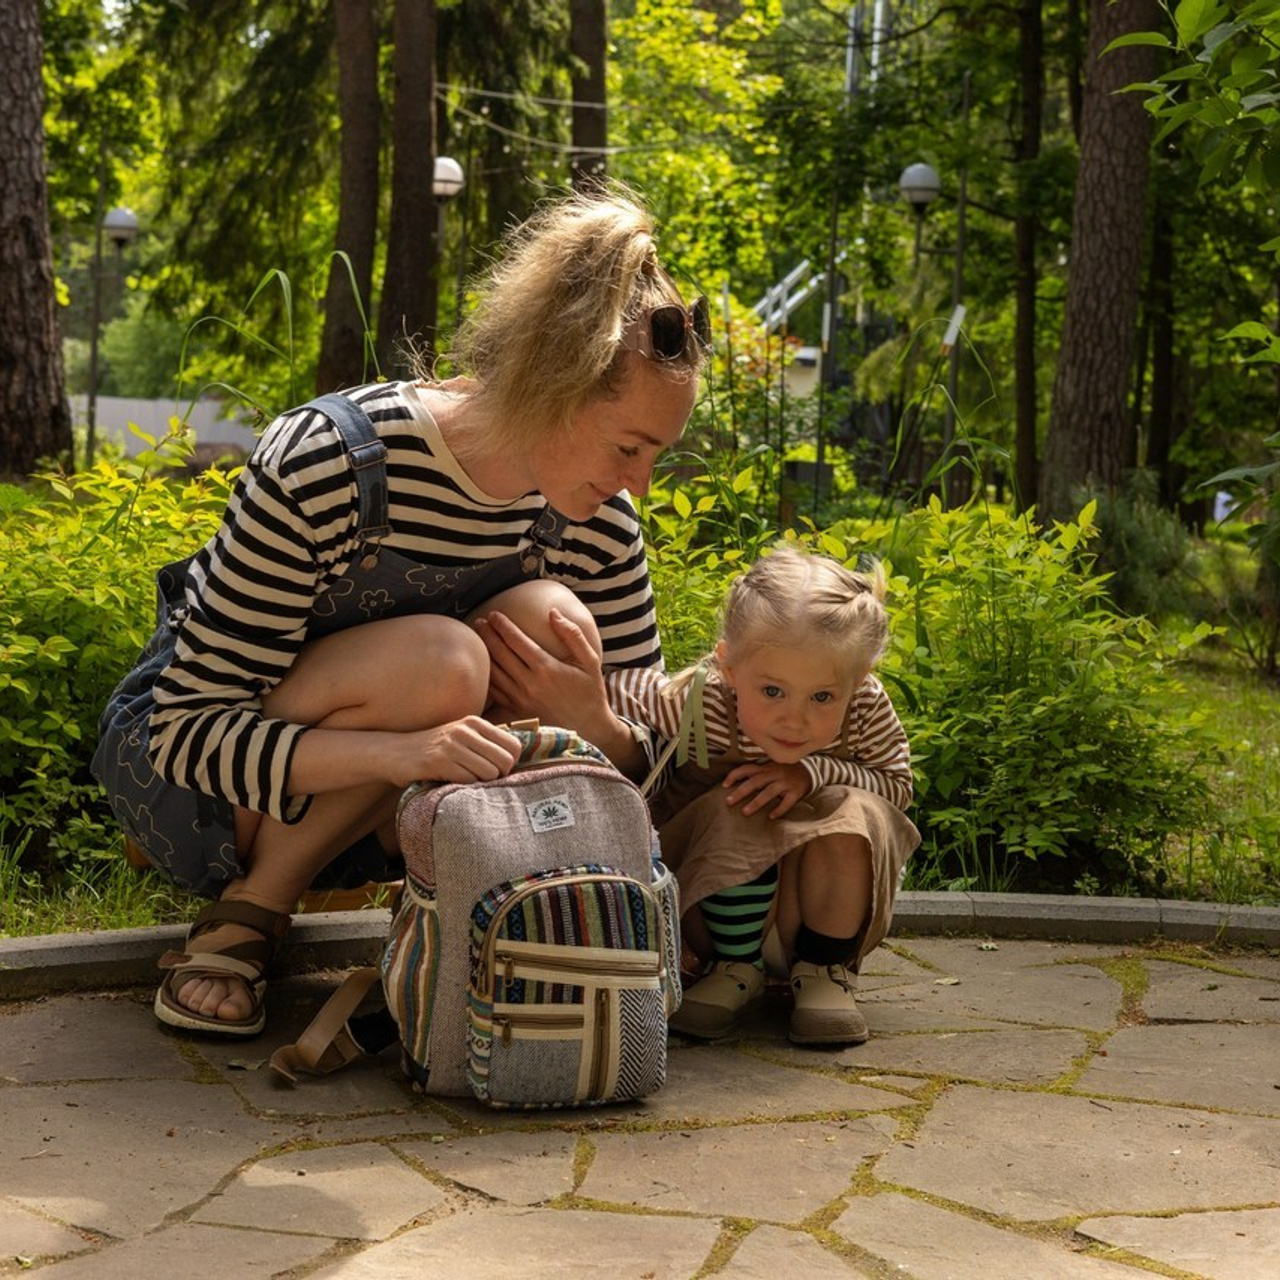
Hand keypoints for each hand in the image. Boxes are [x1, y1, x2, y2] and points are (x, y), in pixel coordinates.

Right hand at [398, 715, 521, 785]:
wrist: (394, 752)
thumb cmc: (434, 749)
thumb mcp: (461, 737)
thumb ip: (486, 743)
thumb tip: (516, 760)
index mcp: (475, 723)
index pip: (514, 746)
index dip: (510, 763)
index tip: (496, 769)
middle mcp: (465, 731)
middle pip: (505, 762)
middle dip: (498, 776)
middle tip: (480, 778)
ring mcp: (451, 745)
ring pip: (489, 773)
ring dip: (479, 783)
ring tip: (464, 779)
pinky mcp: (438, 762)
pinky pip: (467, 780)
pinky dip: (463, 786)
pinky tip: (450, 781)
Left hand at [475, 608, 610, 736]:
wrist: (590, 729)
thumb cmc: (590, 692)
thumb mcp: (590, 660)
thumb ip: (572, 634)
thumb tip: (553, 612)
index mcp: (546, 668)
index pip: (516, 641)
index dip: (502, 625)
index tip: (495, 614)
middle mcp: (529, 683)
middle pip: (499, 654)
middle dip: (487, 634)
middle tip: (479, 621)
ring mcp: (521, 699)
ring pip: (493, 672)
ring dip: (483, 653)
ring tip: (477, 639)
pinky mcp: (517, 711)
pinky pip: (494, 692)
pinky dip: (485, 677)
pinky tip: (482, 666)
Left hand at [722, 760, 809, 818]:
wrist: (810, 770)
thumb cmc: (784, 771)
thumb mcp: (770, 767)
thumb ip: (756, 773)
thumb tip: (733, 783)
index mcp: (765, 767)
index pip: (747, 768)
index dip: (735, 775)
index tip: (724, 785)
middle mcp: (774, 773)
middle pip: (755, 782)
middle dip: (741, 791)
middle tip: (728, 801)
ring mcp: (785, 782)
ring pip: (769, 792)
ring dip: (756, 802)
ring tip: (745, 812)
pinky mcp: (796, 791)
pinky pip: (787, 801)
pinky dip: (779, 809)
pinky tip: (771, 817)